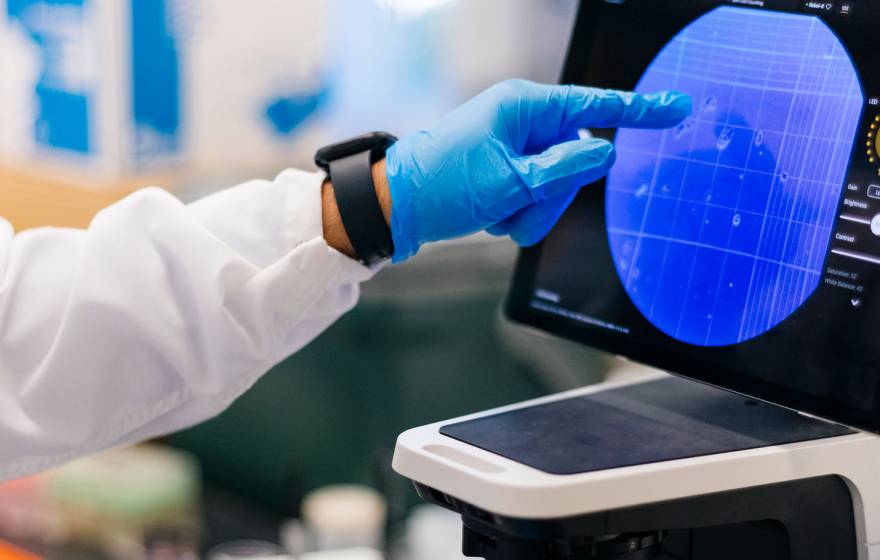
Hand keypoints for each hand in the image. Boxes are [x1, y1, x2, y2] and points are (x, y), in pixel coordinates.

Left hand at [384, 79, 691, 261]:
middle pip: (577, 161)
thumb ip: (565, 169)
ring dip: (532, 212)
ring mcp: (517, 151)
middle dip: (552, 195)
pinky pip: (537, 201)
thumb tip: (605, 151)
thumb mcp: (510, 181)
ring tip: (496, 214)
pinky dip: (519, 217)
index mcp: (524, 108)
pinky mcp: (509, 174)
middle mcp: (524, 124)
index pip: (595, 107)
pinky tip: (490, 217)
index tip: (678, 107)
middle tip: (515, 204)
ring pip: (558, 189)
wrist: (396, 207)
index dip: (639, 110)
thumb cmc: (444, 185)